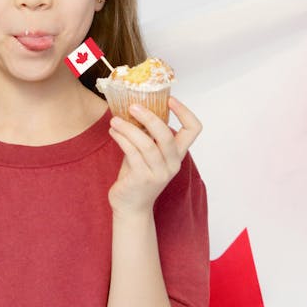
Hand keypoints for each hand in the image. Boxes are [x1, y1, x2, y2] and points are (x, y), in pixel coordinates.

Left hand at [107, 96, 201, 215]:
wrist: (131, 207)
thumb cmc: (137, 176)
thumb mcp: (147, 153)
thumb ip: (147, 135)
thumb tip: (135, 107)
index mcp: (177, 154)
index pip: (193, 130)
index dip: (185, 112)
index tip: (170, 99)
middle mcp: (172, 164)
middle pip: (167, 135)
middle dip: (150, 117)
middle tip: (133, 106)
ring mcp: (158, 173)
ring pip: (147, 145)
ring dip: (129, 128)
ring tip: (115, 120)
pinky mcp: (142, 179)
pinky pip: (132, 153)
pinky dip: (121, 139)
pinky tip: (113, 132)